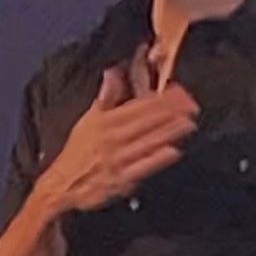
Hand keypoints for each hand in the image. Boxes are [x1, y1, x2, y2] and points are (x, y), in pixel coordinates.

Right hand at [39, 66, 199, 212]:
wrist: (62, 185)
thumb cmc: (79, 151)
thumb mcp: (88, 120)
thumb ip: (106, 97)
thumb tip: (113, 71)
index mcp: (106, 121)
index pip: (138, 106)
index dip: (161, 98)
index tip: (180, 91)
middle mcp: (113, 138)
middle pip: (146, 121)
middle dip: (171, 112)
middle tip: (192, 105)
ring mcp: (118, 159)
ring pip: (147, 142)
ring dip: (169, 132)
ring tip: (189, 123)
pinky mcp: (121, 180)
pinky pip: (141, 167)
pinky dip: (157, 159)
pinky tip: (173, 151)